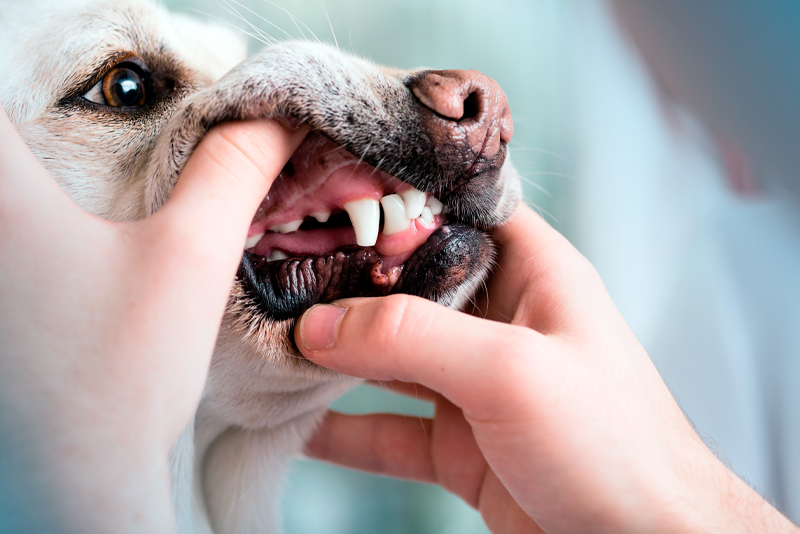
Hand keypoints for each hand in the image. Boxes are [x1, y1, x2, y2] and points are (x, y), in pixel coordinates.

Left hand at [0, 107, 306, 532]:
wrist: (77, 479)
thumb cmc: (123, 373)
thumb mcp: (192, 254)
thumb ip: (235, 170)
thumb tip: (274, 119)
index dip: (41, 76)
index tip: (83, 90)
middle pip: (2, 127)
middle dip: (38, 121)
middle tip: (89, 156)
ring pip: (6, 184)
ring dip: (34, 175)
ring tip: (85, 207)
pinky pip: (6, 233)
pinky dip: (30, 222)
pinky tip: (62, 250)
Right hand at [295, 205, 796, 533]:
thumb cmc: (615, 446)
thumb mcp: (510, 371)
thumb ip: (411, 338)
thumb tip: (318, 326)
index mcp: (533, 274)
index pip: (458, 211)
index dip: (399, 198)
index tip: (330, 192)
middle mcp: (502, 321)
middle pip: (410, 286)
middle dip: (348, 282)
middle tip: (279, 273)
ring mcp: (477, 385)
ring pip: (391, 358)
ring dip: (336, 357)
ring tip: (274, 346)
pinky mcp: (461, 444)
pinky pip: (388, 429)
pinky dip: (344, 430)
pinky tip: (299, 426)